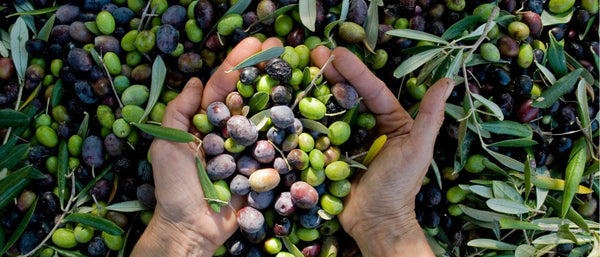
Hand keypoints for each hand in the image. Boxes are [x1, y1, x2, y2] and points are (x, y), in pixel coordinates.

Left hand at [131, 37, 283, 256]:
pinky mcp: (261, 167)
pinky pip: (276, 146)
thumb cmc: (175, 188)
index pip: (223, 86)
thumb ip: (177, 112)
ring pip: (265, 116)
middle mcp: (228, 131)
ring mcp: (247, 148)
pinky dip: (289, 129)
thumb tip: (195, 82)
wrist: (193, 228)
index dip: (238, 63)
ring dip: (280, 92)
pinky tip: (301, 110)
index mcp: (205, 123)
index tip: (257, 43)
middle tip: (283, 47)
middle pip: (249, 95)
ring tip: (296, 70)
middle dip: (264, 69)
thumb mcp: (166, 145)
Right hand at [311, 46, 453, 256]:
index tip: (337, 53)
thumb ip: (431, 116)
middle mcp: (369, 126)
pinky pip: (320, 132)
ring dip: (318, 90)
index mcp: (392, 121)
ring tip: (303, 70)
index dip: (355, 71)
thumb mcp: (418, 149)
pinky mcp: (331, 153)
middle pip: (349, 94)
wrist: (375, 222)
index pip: (372, 90)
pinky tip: (296, 101)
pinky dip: (309, 117)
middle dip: (333, 73)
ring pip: (332, 109)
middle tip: (314, 53)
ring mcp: (348, 139)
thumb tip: (447, 81)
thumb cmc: (400, 187)